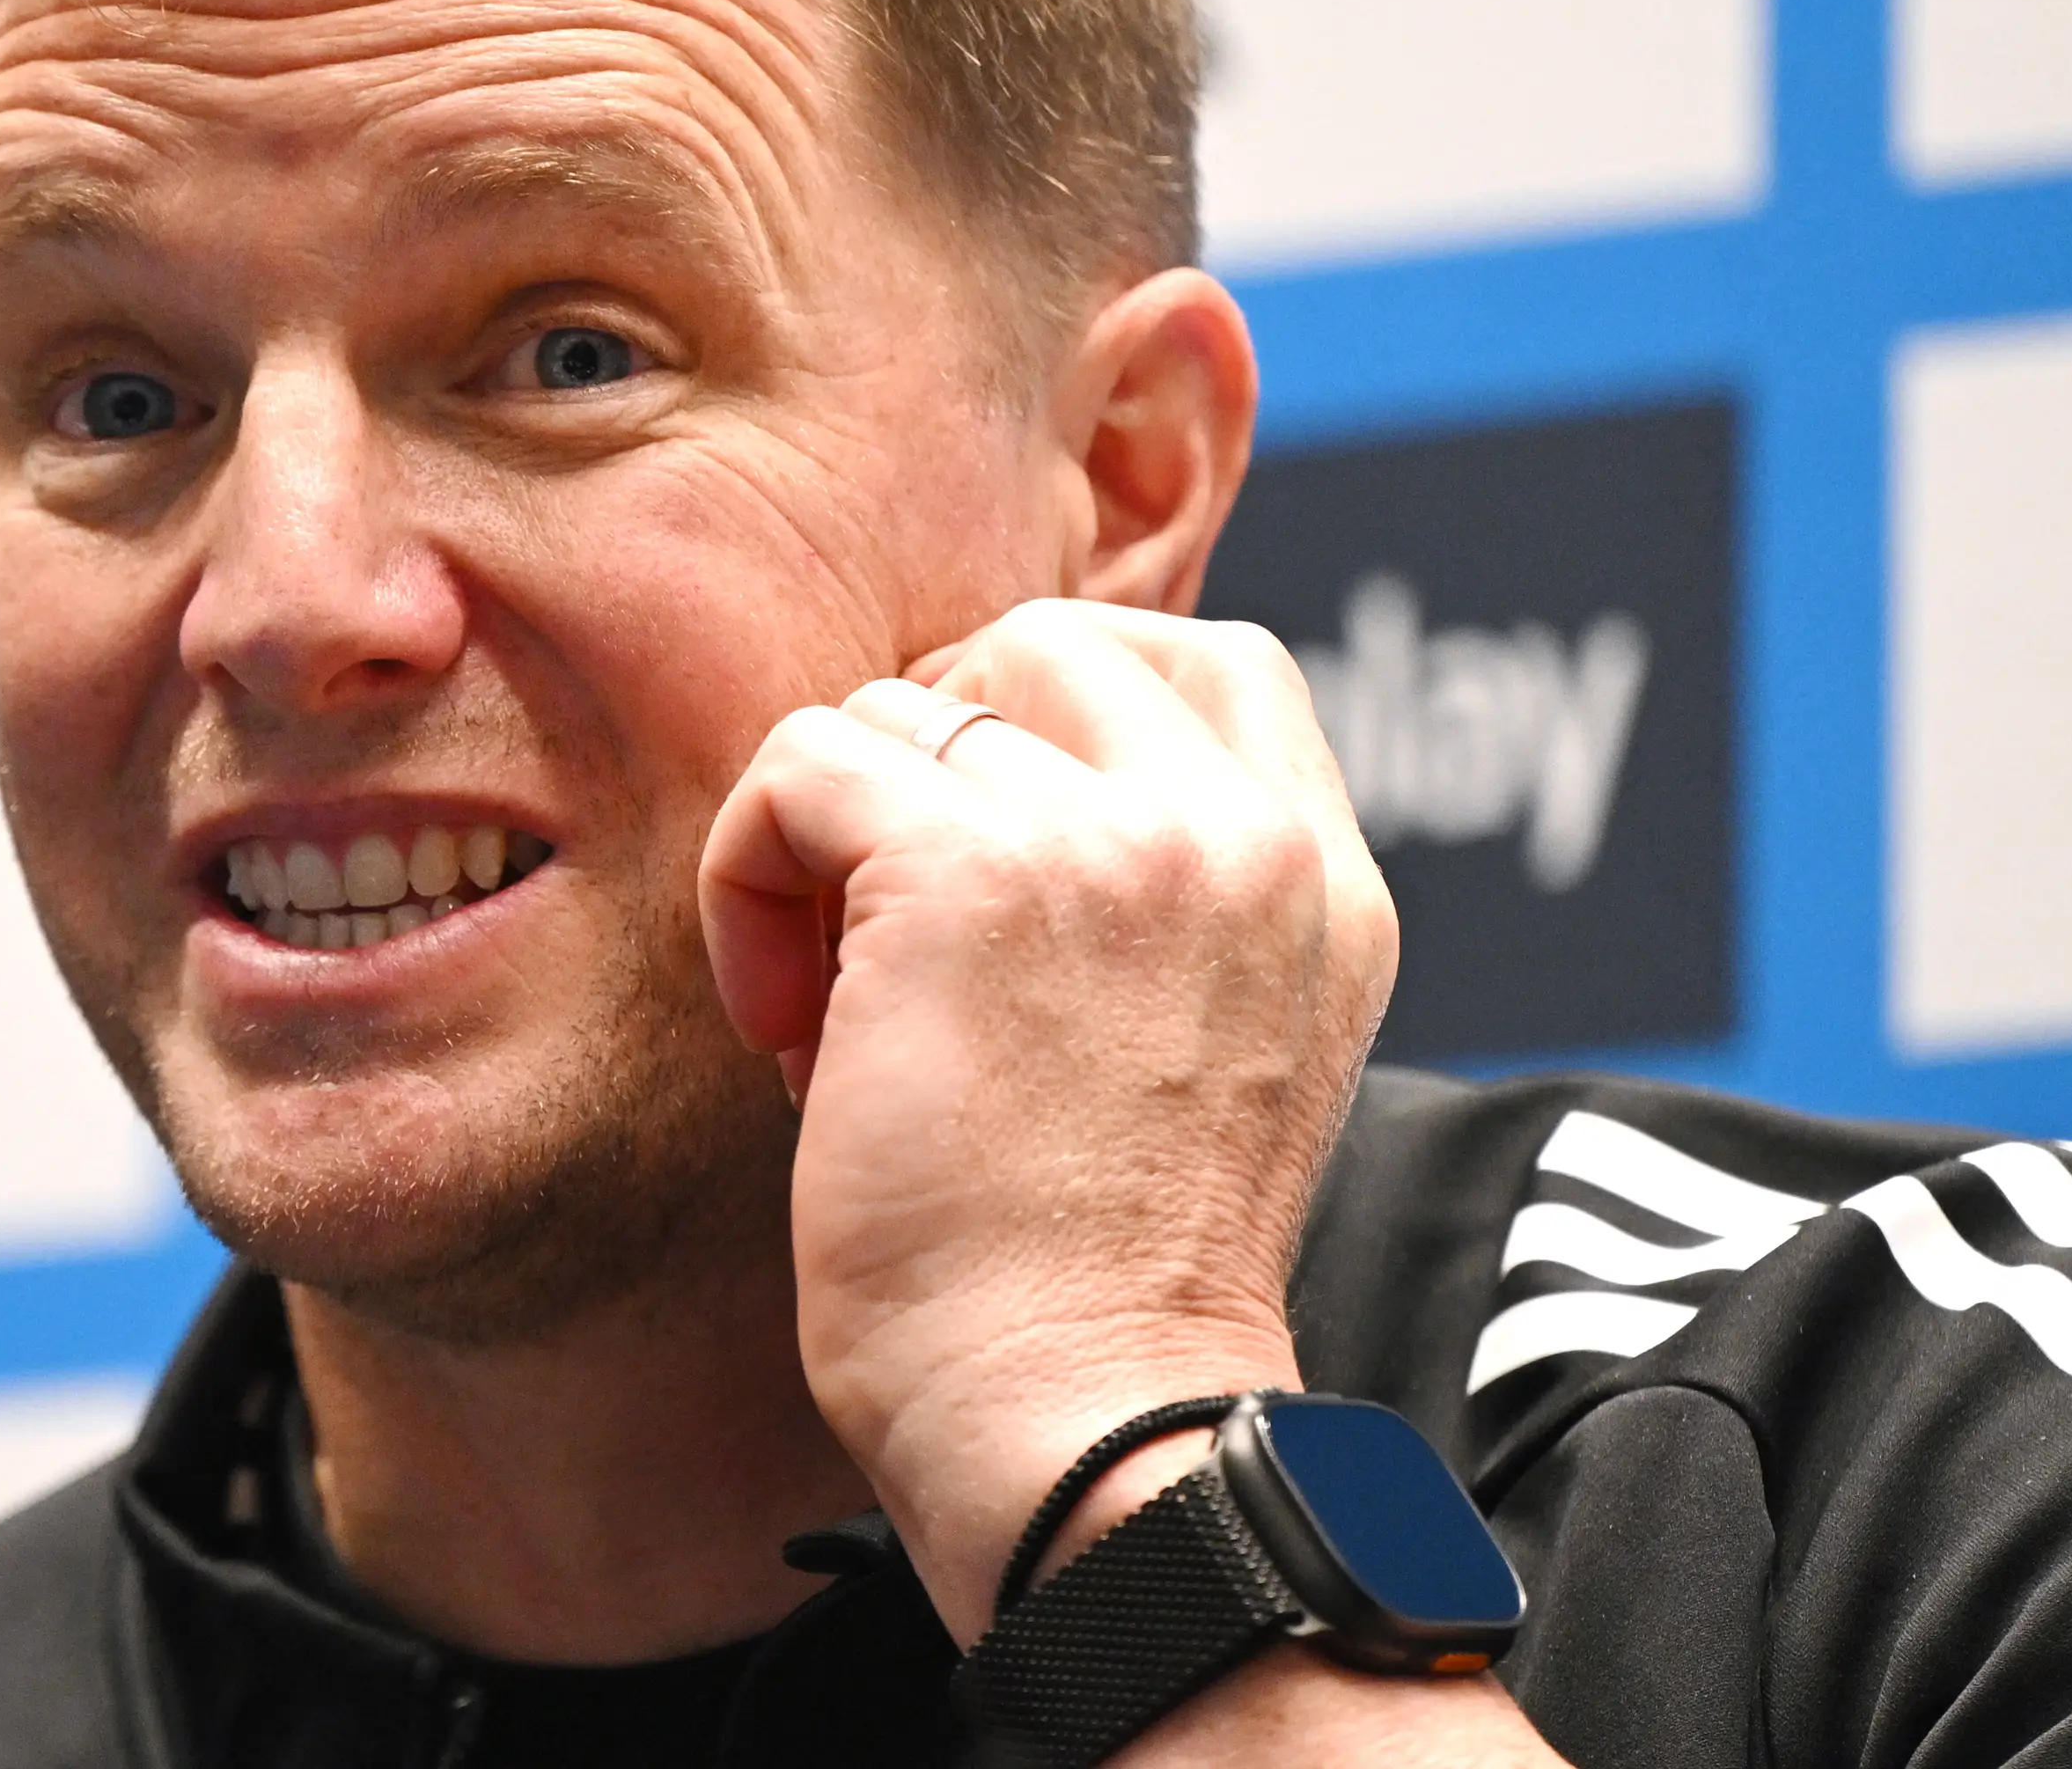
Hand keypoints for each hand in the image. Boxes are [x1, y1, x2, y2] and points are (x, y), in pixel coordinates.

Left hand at [697, 599, 1396, 1640]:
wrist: (1080, 1430)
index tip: (973, 852)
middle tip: (881, 924)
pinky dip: (748, 875)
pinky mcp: (968, 872)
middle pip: (1047, 641)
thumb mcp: (1204, 1054)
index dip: (1052, 712)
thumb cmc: (1090, 1287)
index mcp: (1322, 884)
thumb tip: (980, 783)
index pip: (1210, 662)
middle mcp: (1247, 840)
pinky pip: (802, 763)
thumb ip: (1158, 908)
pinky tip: (780, 1030)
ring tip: (832, 1012)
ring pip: (905, 701)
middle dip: (929, 753)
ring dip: (830, 842)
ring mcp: (1119, 842)